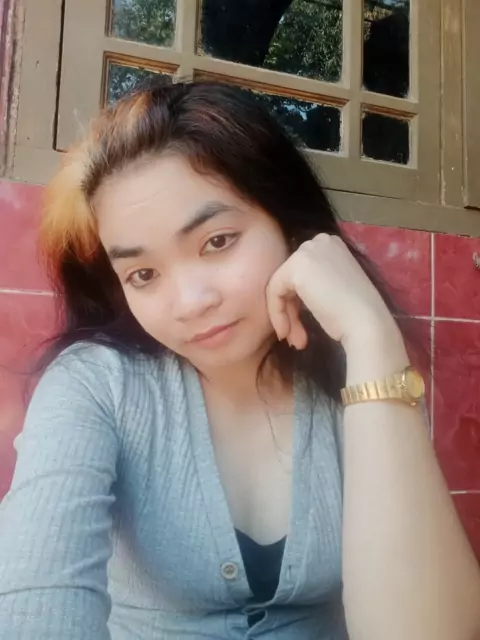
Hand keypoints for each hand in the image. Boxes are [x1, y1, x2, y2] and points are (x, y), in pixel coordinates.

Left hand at [266, 234, 395, 350]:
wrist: (366, 323)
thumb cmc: (355, 314)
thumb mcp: (332, 290)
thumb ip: (314, 285)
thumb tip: (288, 296)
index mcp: (331, 245)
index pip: (302, 273)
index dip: (298, 303)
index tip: (302, 330)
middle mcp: (319, 241)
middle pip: (289, 278)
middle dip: (291, 311)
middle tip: (297, 339)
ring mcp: (307, 250)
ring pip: (280, 285)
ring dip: (286, 316)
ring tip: (295, 341)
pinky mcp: (296, 266)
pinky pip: (274, 290)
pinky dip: (277, 313)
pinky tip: (286, 332)